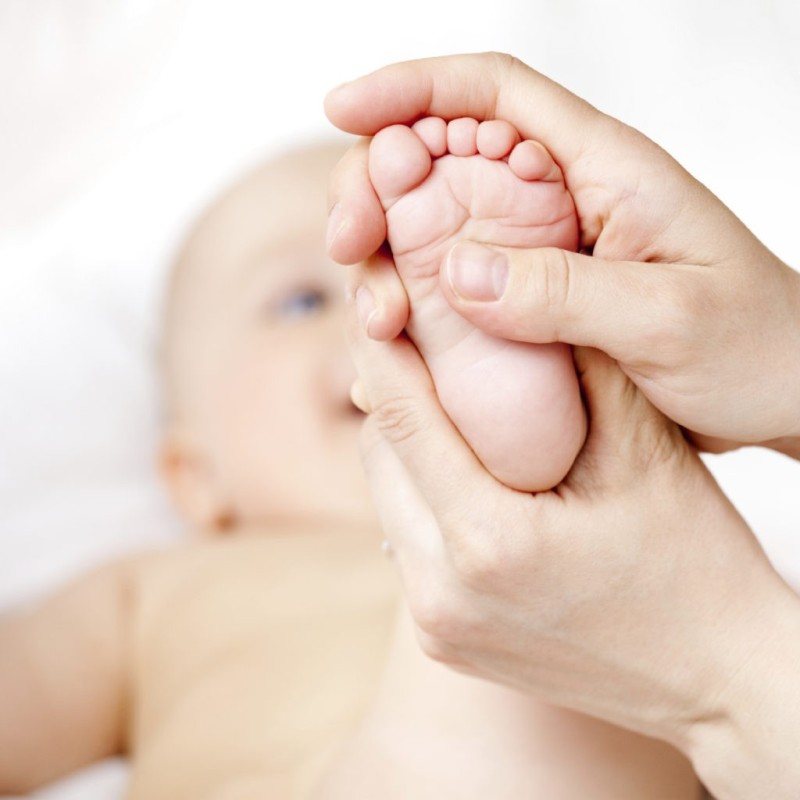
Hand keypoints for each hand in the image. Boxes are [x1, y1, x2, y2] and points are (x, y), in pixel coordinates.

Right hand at [326, 53, 799, 452]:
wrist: (784, 393)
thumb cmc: (754, 348)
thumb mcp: (669, 319)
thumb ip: (565, 292)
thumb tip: (453, 270)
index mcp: (607, 168)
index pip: (495, 91)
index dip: (412, 89)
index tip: (341, 110)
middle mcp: (567, 195)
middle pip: (449, 151)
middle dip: (378, 181)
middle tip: (344, 242)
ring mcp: (549, 244)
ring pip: (445, 219)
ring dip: (390, 249)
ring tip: (371, 306)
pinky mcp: (541, 292)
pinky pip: (464, 278)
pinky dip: (420, 295)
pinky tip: (397, 329)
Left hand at [345, 282, 799, 796]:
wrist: (717, 676)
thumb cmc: (695, 562)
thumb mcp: (644, 449)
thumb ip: (574, 368)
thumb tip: (509, 304)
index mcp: (490, 541)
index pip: (403, 419)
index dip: (383, 352)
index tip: (378, 304)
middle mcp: (442, 592)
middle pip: (379, 459)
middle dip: (395, 397)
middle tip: (425, 354)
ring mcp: (435, 623)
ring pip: (385, 500)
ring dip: (407, 449)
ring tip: (452, 415)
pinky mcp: (440, 639)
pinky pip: (404, 545)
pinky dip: (421, 499)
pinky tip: (467, 480)